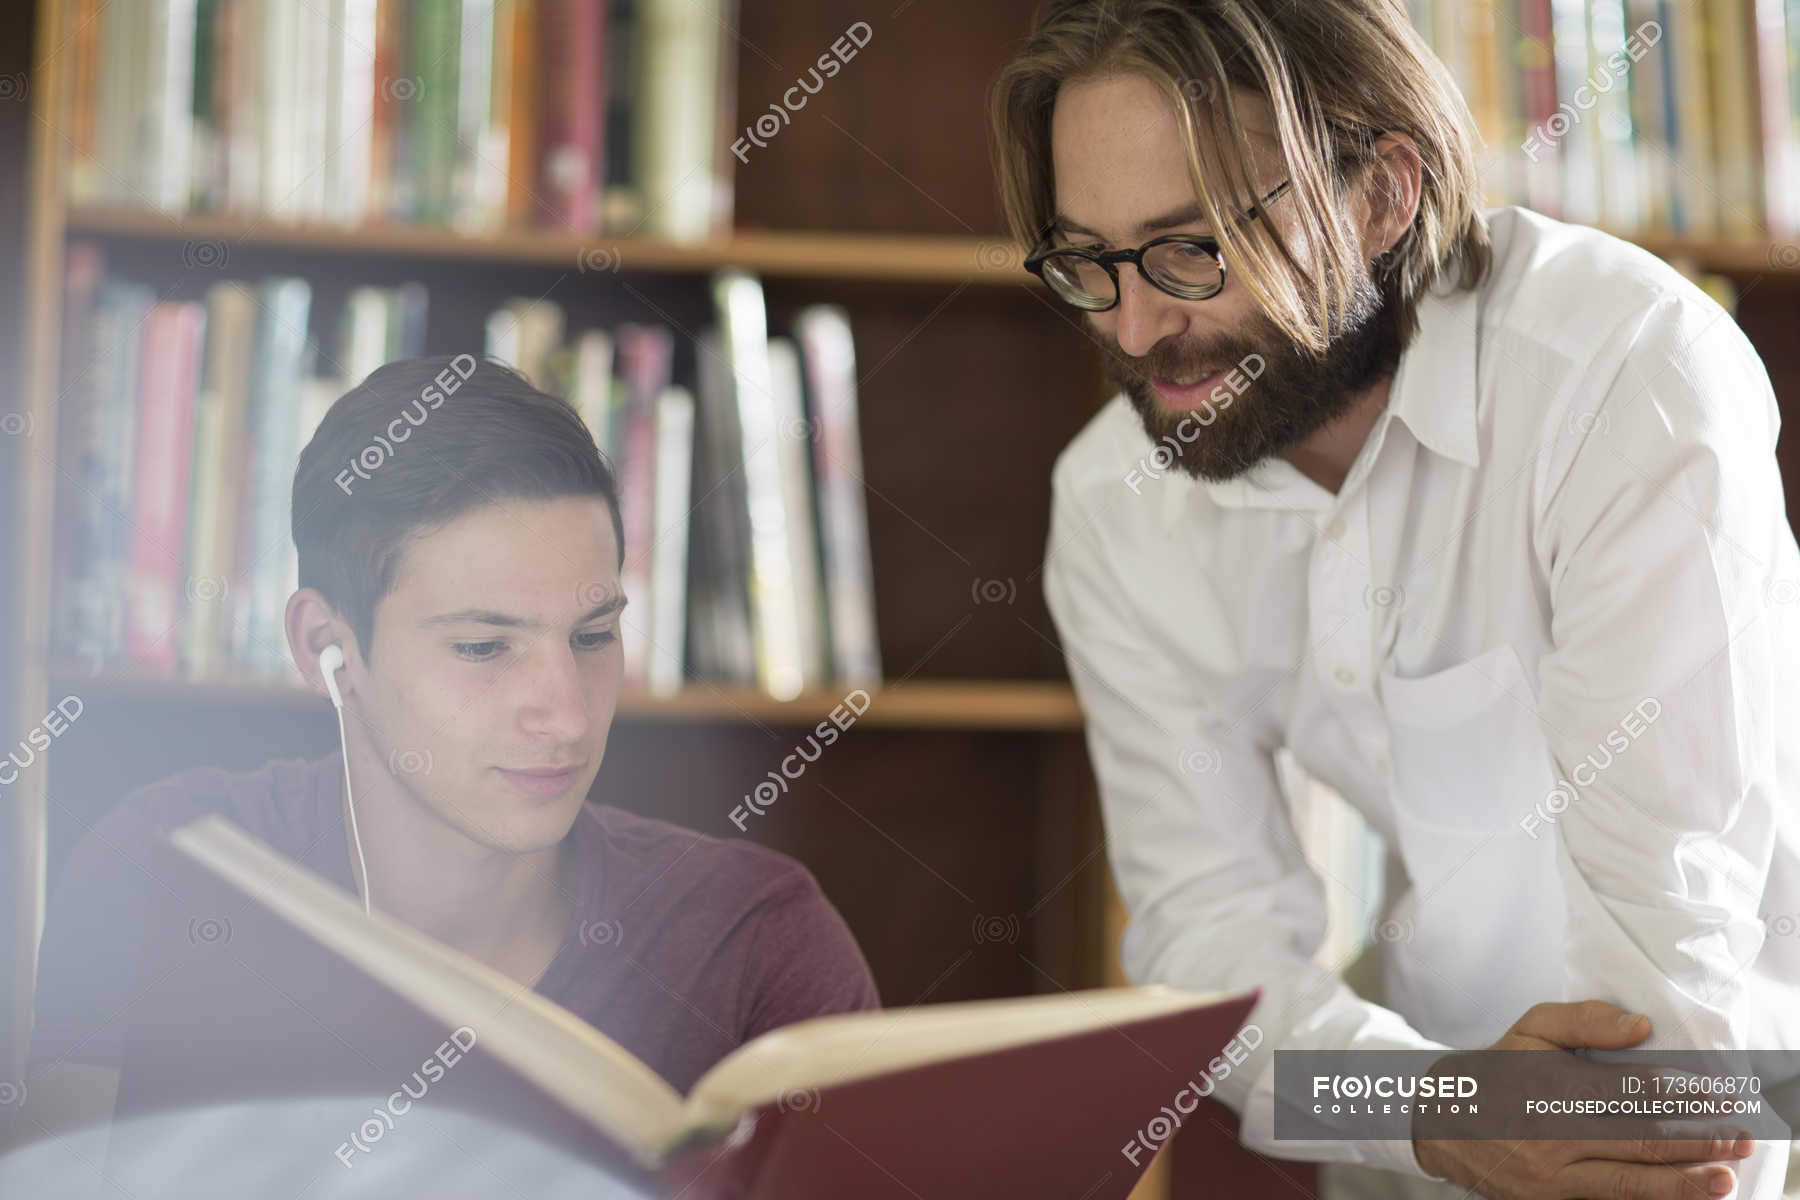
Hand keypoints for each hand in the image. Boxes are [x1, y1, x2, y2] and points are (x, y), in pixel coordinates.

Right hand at [1411, 1000, 1752, 1198]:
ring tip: (1724, 1177)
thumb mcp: (1530, 1029)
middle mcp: (1553, 1136)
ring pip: (1630, 1182)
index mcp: (1551, 1087)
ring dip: (1683, 1181)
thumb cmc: (1496, 1070)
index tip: (1720, 1094)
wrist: (1440, 1123)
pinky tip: (1680, 1194)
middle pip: (1640, 1141)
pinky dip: (1648, 1199)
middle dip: (1697, 1140)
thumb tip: (1641, 1028)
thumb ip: (1584, 1019)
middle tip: (1740, 1137)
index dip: (1683, 1095)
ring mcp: (1553, 1177)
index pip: (1632, 1092)